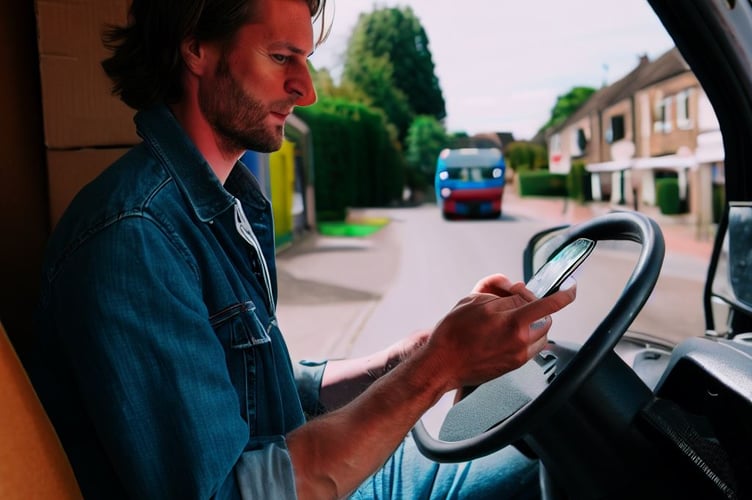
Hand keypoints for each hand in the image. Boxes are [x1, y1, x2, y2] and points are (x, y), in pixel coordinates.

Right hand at [425, 274, 575, 391]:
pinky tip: (511, 334)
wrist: (442, 363)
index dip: (563, 294)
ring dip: (534, 322)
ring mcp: (519, 354)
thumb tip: (519, 293)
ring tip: (514, 319)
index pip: (547, 303)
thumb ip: (501, 294)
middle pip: (546, 317)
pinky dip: (528, 337)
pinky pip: (534, 347)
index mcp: (511, 320)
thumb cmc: (453, 332)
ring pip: (542, 332)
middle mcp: (519, 339)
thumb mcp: (474, 301)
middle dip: (537, 306)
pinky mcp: (515, 365)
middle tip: (520, 302)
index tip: (572, 289)